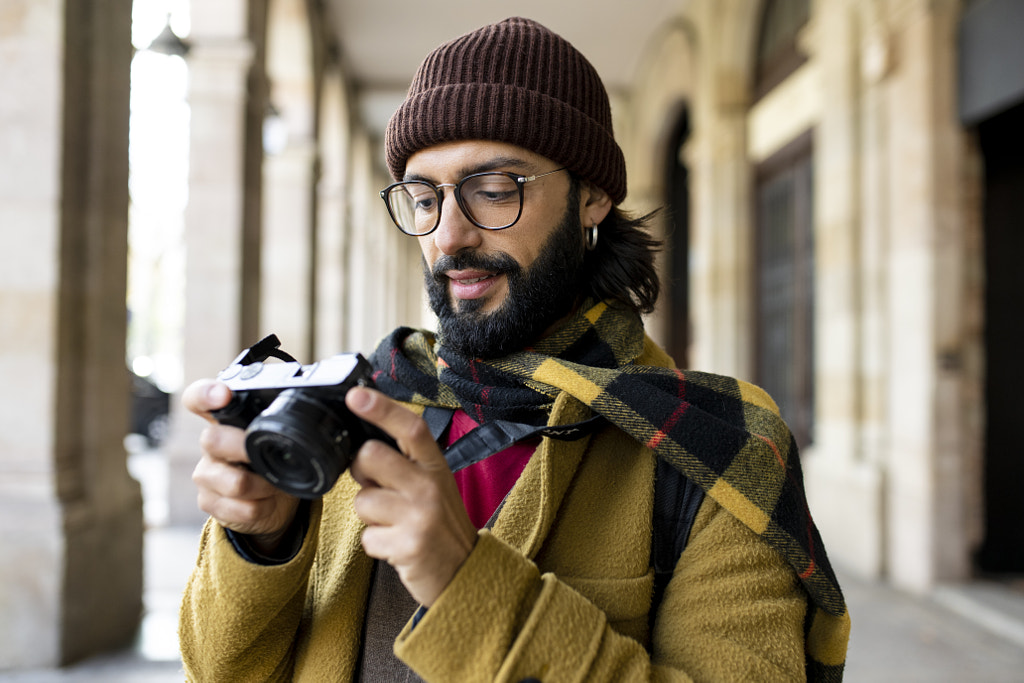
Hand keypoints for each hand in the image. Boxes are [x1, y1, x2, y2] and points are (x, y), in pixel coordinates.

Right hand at [183, 379, 300, 551]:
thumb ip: (288, 421)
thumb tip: (329, 405)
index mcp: (225, 420)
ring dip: (265, 486)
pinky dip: (262, 508)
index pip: (199, 398)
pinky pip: (241, 508)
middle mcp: (210, 444)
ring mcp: (207, 475)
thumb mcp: (280, 437)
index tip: (223, 394)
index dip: (206, 393)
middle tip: (268, 455)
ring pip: (234, 482)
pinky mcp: (210, 503)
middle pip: (213, 440)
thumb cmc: (275, 461)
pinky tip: (266, 502)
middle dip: (246, 449)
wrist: (270, 503)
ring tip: (275, 485)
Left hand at [346, 387, 476, 606]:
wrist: (465, 572)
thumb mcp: (433, 485)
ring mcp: (420, 517)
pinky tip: (397, 545)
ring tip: (394, 523)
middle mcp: (430, 487)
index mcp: (436, 466)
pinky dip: (376, 544)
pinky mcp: (408, 546)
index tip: (357, 395)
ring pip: (362, 502)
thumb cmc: (439, 523)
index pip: (411, 428)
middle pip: (371, 457)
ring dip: (370, 516)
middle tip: (376, 485)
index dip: (382, 408)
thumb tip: (363, 446)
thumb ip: (405, 464)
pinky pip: (367, 537)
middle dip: (361, 471)